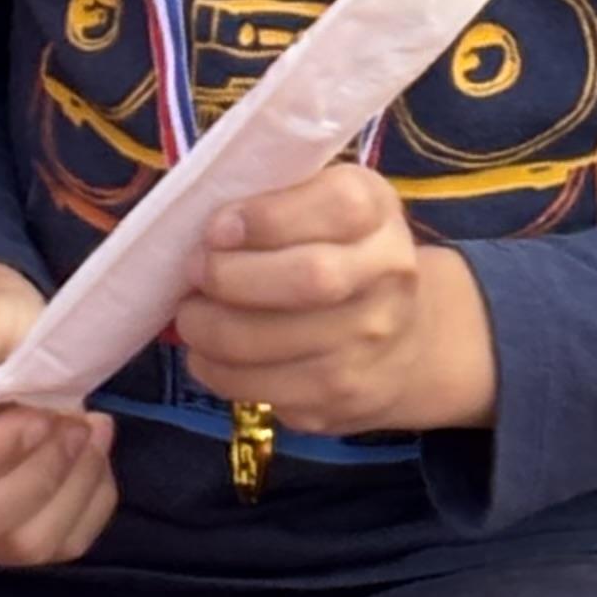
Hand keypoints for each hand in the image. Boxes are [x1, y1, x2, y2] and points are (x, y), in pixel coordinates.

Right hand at [0, 263, 116, 568]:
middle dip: (43, 473)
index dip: (0, 449)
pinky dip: (87, 506)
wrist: (0, 349)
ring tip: (91, 434)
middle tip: (77, 423)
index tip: (41, 411)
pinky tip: (90, 462)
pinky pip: (50, 550)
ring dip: (72, 489)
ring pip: (15, 544)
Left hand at [175, 163, 495, 439]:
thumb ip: (272, 199)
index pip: (338, 205)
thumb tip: (207, 234)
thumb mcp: (319, 205)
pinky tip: (208, 353)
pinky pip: (261, 387)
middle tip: (193, 272)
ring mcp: (370, 342)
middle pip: (309, 278)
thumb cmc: (337, 254)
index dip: (268, 218)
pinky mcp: (342, 396)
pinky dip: (216, 370)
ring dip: (209, 329)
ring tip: (192, 316)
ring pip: (273, 342)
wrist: (404, 337)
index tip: (217, 229)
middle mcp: (387, 275)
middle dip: (229, 276)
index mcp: (377, 212)